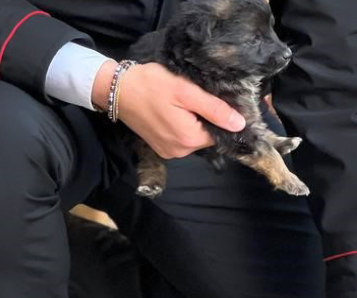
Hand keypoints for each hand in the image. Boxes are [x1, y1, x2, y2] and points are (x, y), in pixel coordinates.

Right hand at [92, 61, 245, 158]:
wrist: (117, 90)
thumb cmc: (150, 85)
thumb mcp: (186, 92)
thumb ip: (214, 109)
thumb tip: (239, 124)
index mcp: (189, 139)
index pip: (220, 133)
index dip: (220, 116)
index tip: (211, 100)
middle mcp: (180, 151)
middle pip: (206, 136)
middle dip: (205, 118)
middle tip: (193, 97)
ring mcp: (169, 152)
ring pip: (194, 137)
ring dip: (193, 122)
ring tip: (182, 103)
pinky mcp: (160, 148)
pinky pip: (181, 139)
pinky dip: (182, 126)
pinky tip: (173, 111)